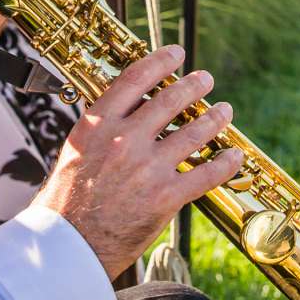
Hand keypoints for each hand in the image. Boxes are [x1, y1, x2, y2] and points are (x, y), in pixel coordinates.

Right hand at [37, 45, 245, 278]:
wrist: (68, 246)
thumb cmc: (66, 202)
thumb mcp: (75, 152)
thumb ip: (103, 129)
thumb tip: (132, 108)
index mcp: (98, 124)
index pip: (135, 79)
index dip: (160, 61)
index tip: (176, 53)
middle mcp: (124, 140)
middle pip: (170, 100)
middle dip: (194, 85)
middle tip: (206, 78)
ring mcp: (148, 168)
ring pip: (194, 132)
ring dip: (215, 118)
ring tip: (224, 110)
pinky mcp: (166, 197)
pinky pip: (206, 173)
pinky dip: (225, 162)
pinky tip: (234, 155)